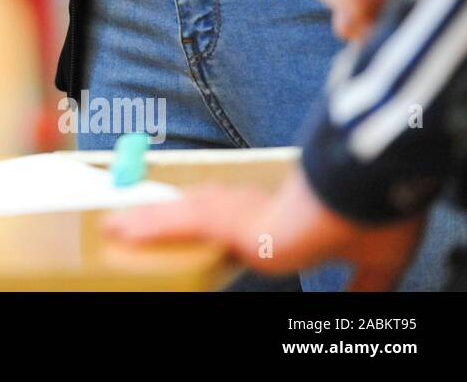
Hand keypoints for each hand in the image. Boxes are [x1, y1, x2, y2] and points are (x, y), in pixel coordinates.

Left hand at [103, 169, 424, 290]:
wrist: (369, 194)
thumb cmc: (377, 216)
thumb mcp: (374, 261)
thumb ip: (362, 283)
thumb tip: (364, 301)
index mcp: (281, 217)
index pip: (235, 220)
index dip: (216, 226)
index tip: (197, 236)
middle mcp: (253, 209)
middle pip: (200, 213)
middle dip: (167, 220)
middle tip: (131, 227)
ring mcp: (237, 212)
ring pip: (180, 215)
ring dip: (148, 221)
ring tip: (116, 227)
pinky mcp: (227, 220)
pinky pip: (174, 223)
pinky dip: (145, 225)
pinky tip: (116, 229)